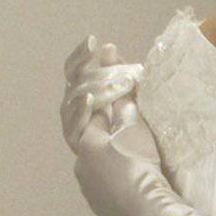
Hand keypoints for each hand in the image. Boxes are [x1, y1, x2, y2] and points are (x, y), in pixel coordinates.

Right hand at [61, 35, 143, 152]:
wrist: (145, 175)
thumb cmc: (140, 140)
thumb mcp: (132, 101)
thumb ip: (120, 77)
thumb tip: (109, 47)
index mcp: (90, 104)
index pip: (77, 75)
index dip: (81, 57)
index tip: (92, 40)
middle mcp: (79, 118)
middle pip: (72, 87)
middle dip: (81, 66)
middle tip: (92, 50)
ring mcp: (77, 134)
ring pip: (70, 105)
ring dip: (85, 87)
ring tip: (99, 70)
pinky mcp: (79, 149)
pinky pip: (73, 128)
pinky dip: (80, 112)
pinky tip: (89, 99)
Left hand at [72, 98, 168, 215]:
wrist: (145, 210)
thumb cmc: (139, 165)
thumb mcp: (135, 131)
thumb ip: (126, 111)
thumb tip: (120, 98)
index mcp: (86, 142)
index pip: (94, 117)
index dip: (107, 110)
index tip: (118, 106)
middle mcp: (80, 165)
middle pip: (91, 143)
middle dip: (104, 137)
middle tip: (124, 135)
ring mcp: (86, 188)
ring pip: (95, 167)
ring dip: (106, 161)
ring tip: (127, 161)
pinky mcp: (96, 205)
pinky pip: (101, 186)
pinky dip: (110, 181)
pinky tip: (125, 182)